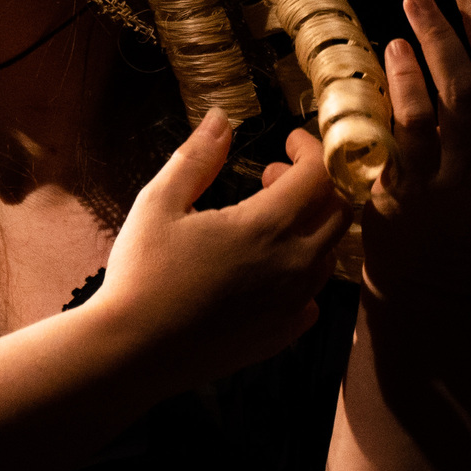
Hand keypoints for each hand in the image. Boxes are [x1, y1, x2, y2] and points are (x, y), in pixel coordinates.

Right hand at [96, 110, 351, 390]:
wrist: (132, 351)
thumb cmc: (142, 273)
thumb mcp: (159, 202)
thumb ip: (197, 157)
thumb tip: (220, 118)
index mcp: (266, 227)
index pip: (321, 175)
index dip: (311, 149)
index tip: (288, 140)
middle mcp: (293, 265)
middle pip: (339, 212)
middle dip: (315, 184)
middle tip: (273, 176)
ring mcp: (292, 305)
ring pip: (328, 253)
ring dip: (309, 225)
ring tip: (264, 219)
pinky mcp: (282, 334)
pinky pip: (313, 295)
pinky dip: (302, 272)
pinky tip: (267, 269)